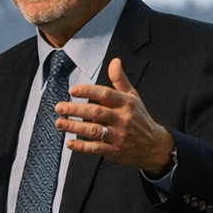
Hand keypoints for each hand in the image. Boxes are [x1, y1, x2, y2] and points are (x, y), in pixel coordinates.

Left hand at [54, 58, 175, 175]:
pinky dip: (82, 146)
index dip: (88, 91)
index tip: (72, 90)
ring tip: (59, 123)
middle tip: (59, 107)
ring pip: (93, 130)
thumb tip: (114, 61)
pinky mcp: (115, 150)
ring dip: (74, 127)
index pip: (105, 94)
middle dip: (74, 110)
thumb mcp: (133, 97)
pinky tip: (70, 143)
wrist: (154, 146)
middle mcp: (122, 119)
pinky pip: (96, 148)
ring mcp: (118, 135)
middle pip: (95, 112)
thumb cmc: (140, 118)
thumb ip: (120, 80)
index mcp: (126, 103)